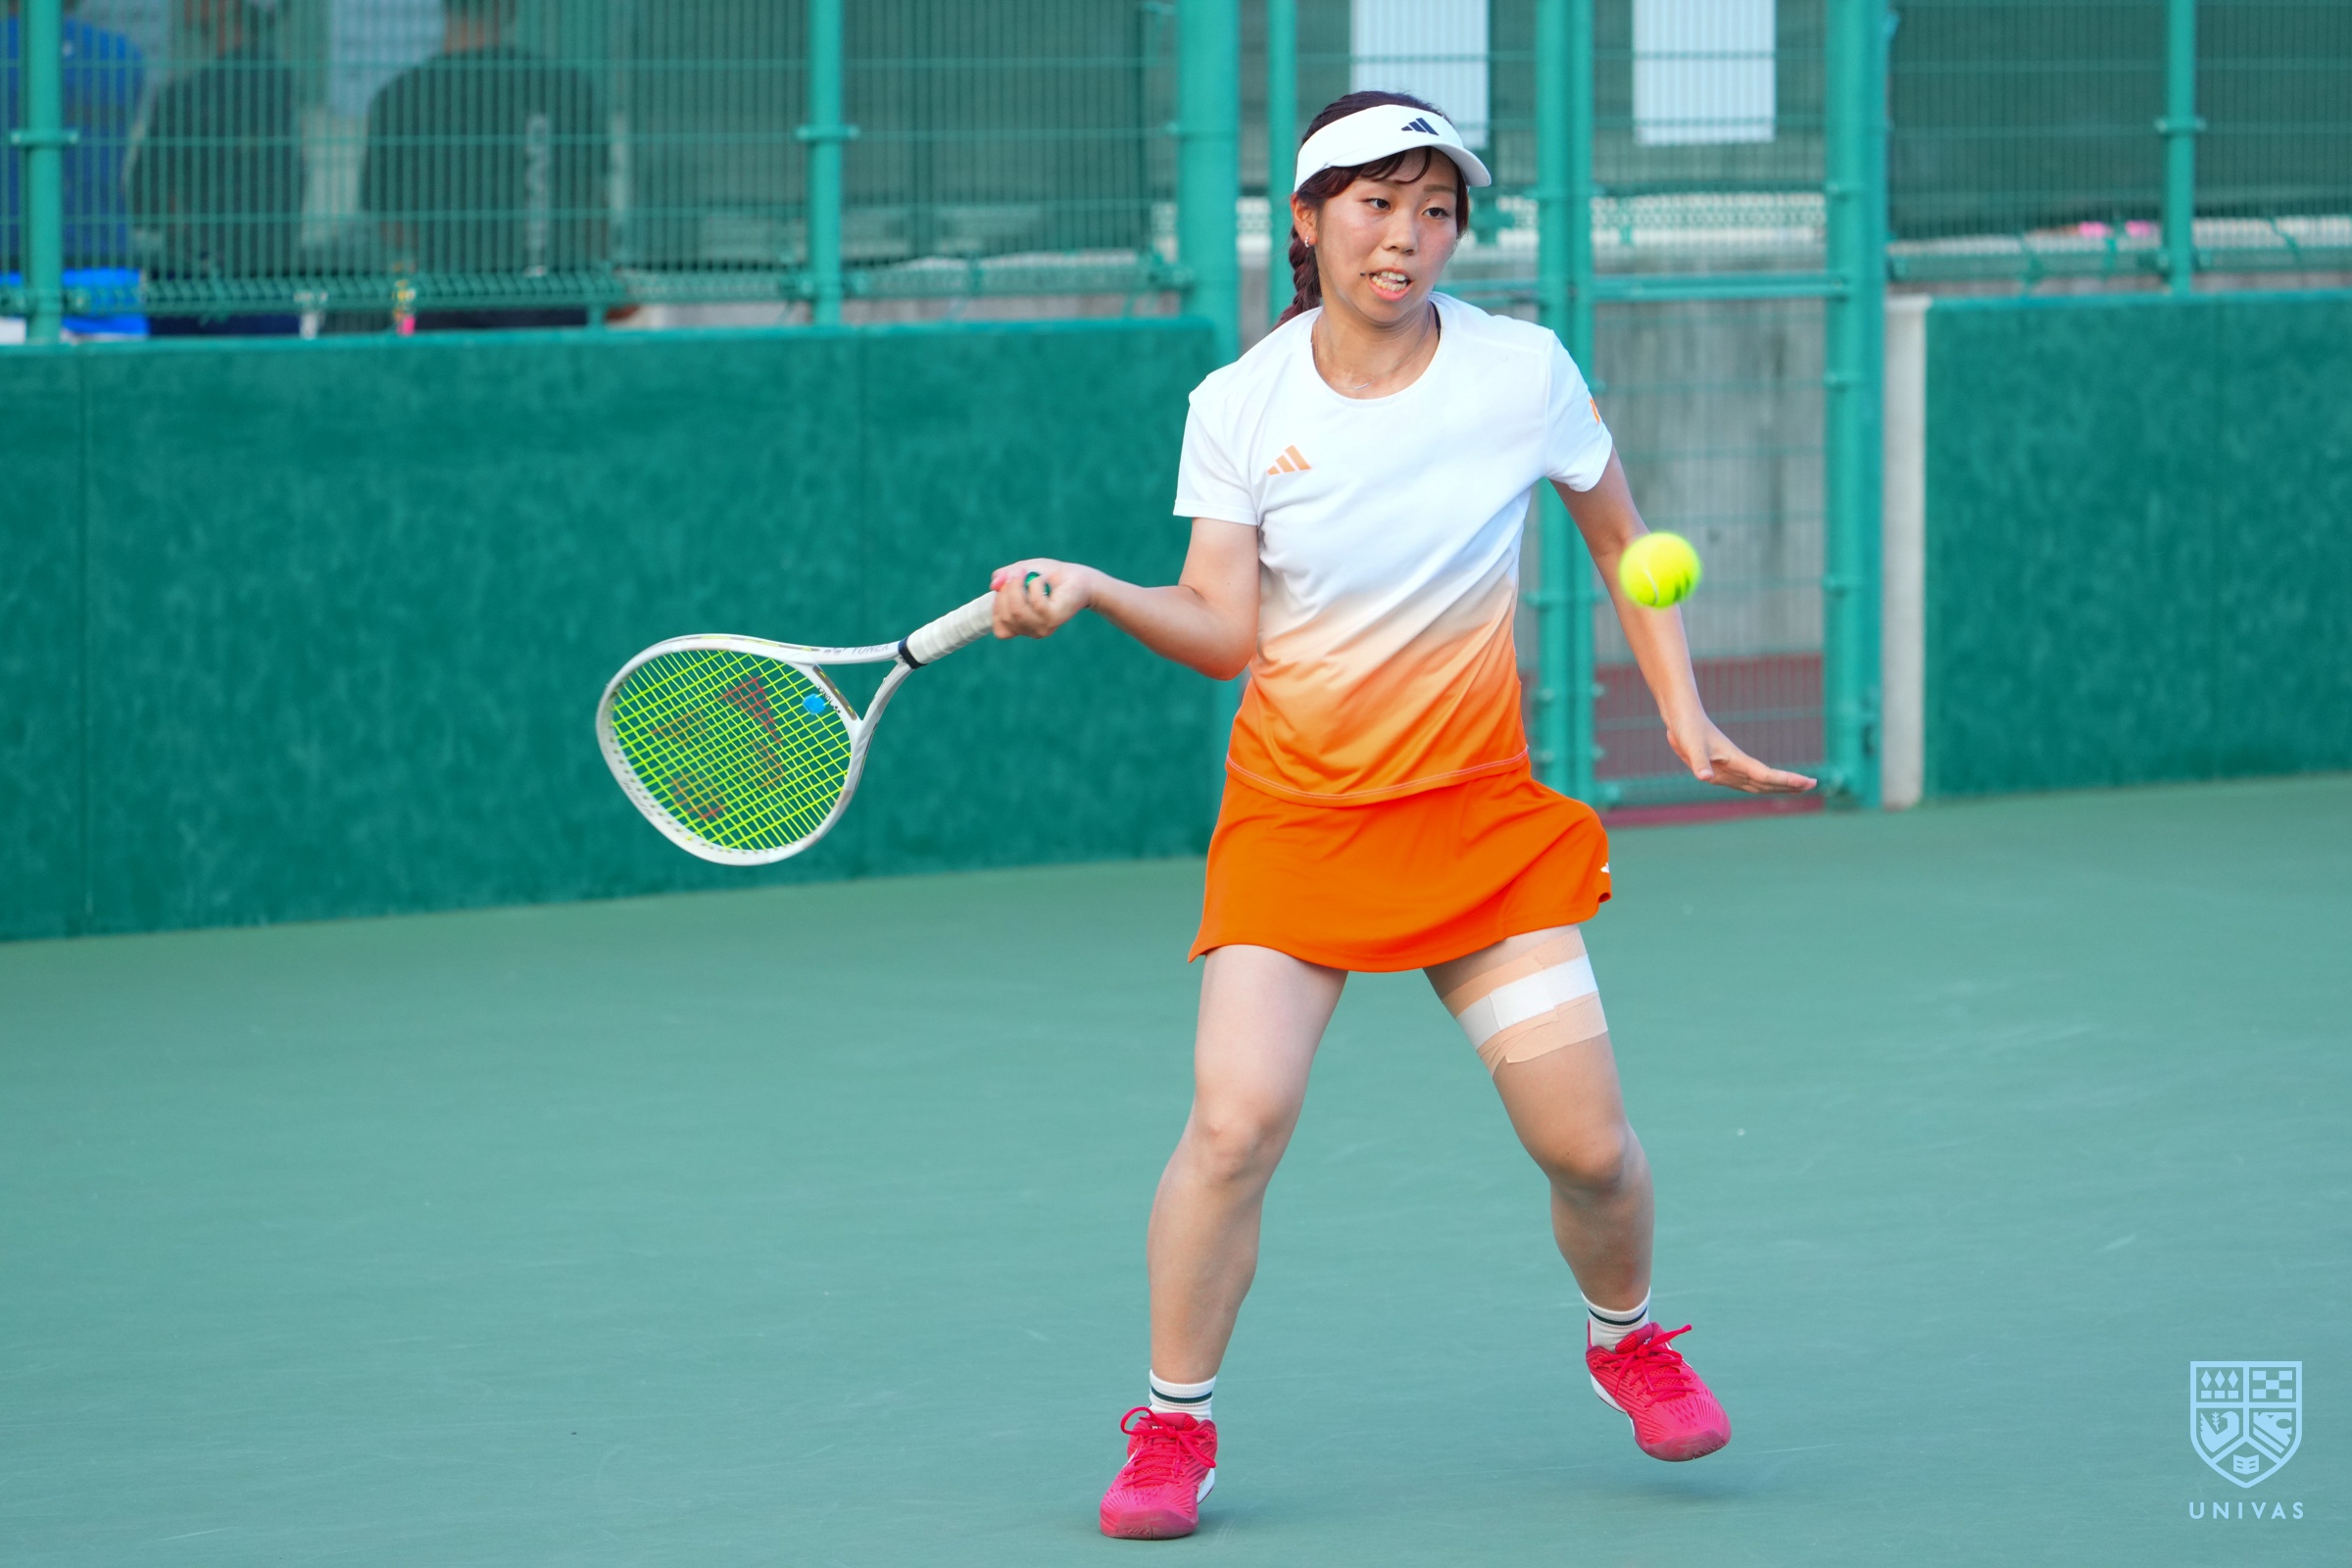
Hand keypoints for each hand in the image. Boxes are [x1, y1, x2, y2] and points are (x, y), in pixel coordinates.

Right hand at [988, 559, 1091, 639]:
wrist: (1077, 577)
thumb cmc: (1049, 575)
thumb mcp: (1020, 571)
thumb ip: (1005, 577)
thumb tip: (995, 584)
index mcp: (1021, 625)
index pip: (1000, 628)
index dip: (997, 606)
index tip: (1004, 587)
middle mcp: (1031, 630)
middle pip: (1006, 616)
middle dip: (1006, 590)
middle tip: (1017, 572)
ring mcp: (1043, 627)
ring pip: (1017, 611)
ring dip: (1018, 586)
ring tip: (1027, 573)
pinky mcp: (1054, 618)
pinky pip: (1036, 603)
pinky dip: (1035, 585)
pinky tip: (1043, 579)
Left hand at [1666, 715, 1817, 793]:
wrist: (1683, 718)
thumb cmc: (1688, 730)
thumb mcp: (1691, 747)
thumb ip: (1699, 763)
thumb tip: (1705, 778)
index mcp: (1736, 761)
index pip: (1766, 775)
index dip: (1786, 780)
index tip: (1808, 781)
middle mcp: (1738, 766)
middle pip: (1769, 779)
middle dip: (1791, 783)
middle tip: (1813, 784)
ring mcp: (1732, 769)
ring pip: (1761, 782)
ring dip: (1780, 785)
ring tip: (1799, 788)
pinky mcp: (1725, 770)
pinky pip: (1748, 782)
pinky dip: (1762, 786)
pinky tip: (1767, 788)